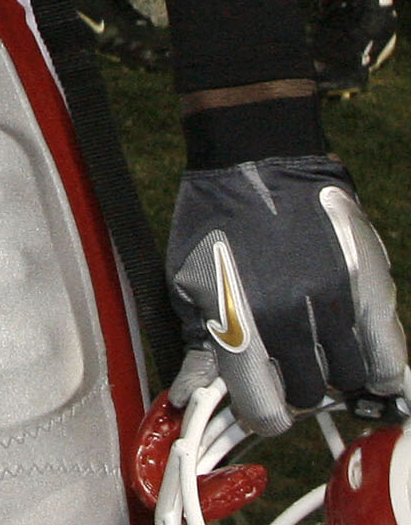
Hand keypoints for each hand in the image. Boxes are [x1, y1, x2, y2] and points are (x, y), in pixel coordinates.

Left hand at [168, 154, 410, 434]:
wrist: (257, 157)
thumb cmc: (215, 218)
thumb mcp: (185, 280)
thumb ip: (196, 344)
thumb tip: (187, 395)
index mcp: (239, 321)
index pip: (262, 406)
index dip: (263, 416)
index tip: (264, 411)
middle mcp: (290, 319)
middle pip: (307, 393)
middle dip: (296, 385)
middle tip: (289, 364)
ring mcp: (335, 303)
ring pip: (348, 377)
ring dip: (334, 371)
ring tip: (318, 348)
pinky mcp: (370, 286)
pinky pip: (388, 355)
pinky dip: (378, 367)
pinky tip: (362, 359)